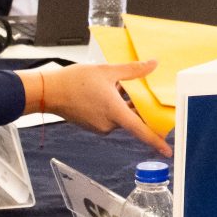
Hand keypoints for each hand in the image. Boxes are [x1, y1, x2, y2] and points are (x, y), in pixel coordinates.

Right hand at [28, 60, 170, 155]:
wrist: (48, 92)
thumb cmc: (73, 81)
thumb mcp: (107, 71)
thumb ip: (132, 70)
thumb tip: (152, 65)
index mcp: (114, 112)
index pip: (141, 130)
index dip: (156, 142)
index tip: (168, 151)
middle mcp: (108, 124)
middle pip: (132, 119)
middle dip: (138, 108)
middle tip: (144, 95)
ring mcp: (100, 126)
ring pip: (121, 117)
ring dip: (124, 105)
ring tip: (116, 86)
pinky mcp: (93, 125)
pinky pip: (110, 118)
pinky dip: (114, 107)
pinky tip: (106, 92)